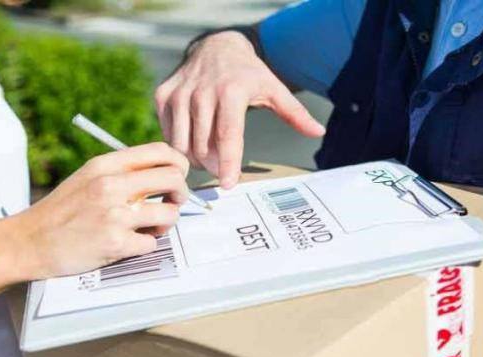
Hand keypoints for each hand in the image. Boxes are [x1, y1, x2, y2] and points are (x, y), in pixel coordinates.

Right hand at [10, 142, 189, 279]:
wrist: (30, 241)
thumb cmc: (62, 211)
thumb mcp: (88, 177)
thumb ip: (122, 171)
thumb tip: (164, 171)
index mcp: (106, 165)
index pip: (160, 152)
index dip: (178, 164)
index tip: (177, 176)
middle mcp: (111, 186)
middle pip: (173, 179)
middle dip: (181, 193)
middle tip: (172, 202)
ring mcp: (114, 215)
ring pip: (169, 214)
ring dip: (165, 224)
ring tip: (149, 227)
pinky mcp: (115, 244)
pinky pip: (153, 243)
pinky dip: (145, 246)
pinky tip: (129, 244)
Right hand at [155, 31, 324, 188]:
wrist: (215, 46)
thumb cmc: (247, 73)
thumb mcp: (273, 88)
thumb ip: (295, 113)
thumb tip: (318, 131)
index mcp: (231, 91)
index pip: (227, 135)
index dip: (228, 163)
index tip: (229, 184)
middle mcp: (202, 91)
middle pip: (204, 146)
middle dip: (214, 166)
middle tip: (223, 170)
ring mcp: (179, 93)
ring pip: (181, 143)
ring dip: (194, 160)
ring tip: (207, 159)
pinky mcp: (164, 95)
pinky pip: (167, 133)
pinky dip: (179, 145)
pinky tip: (191, 142)